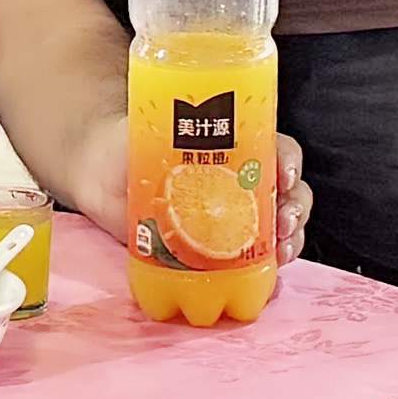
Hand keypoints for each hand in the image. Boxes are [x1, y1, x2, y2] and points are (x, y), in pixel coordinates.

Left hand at [10, 129, 306, 259]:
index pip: (277, 149)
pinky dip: (272, 265)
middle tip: (283, 222)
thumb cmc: (128, 143)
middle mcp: (243, 178)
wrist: (102, 175)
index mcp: (237, 144)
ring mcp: (235, 215)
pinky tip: (274, 270)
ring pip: (281, 223)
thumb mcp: (148, 129)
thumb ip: (159, 134)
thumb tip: (171, 146)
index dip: (289, 161)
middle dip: (296, 207)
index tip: (284, 175)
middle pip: (289, 191)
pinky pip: (257, 257)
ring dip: (291, 237)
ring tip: (282, 248)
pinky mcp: (221, 248)